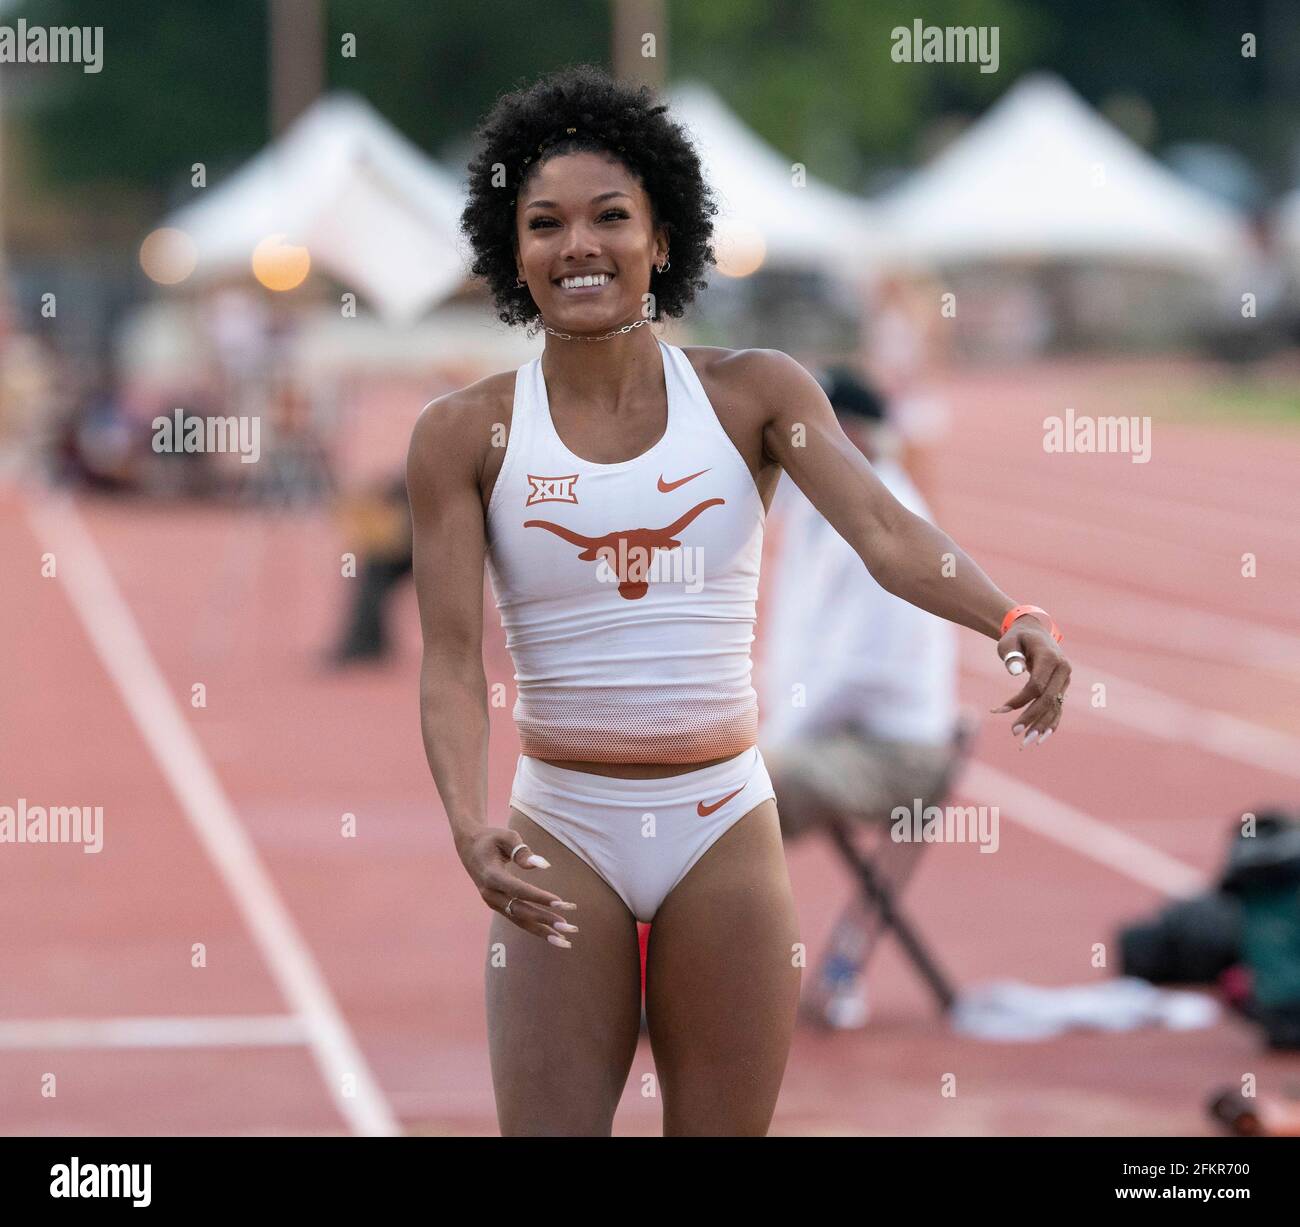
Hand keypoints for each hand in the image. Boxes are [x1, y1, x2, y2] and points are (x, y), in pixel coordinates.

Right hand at [457, 827, 578, 946]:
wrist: (469, 847)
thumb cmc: (491, 838)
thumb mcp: (506, 837)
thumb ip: (522, 851)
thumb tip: (543, 865)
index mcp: (491, 875)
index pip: (518, 890)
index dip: (539, 897)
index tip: (560, 903)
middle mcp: (490, 894)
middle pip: (520, 911)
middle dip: (545, 920)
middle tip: (570, 926)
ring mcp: (493, 902)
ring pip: (519, 921)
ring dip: (543, 931)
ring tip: (566, 941)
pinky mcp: (499, 906)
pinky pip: (518, 920)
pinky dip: (536, 928)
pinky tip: (554, 935)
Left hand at [990, 615, 1070, 746]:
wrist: (1034, 632)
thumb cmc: (1017, 638)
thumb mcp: (1009, 641)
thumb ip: (1011, 654)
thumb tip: (1014, 671)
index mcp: (1051, 657)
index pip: (1037, 685)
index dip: (1019, 700)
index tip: (1000, 710)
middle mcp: (1063, 670)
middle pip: (1048, 699)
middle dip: (1031, 718)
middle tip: (1014, 733)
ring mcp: (1065, 680)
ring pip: (1055, 707)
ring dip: (1040, 726)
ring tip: (1025, 743)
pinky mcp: (1062, 688)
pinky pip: (1058, 708)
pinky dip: (1050, 723)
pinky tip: (1040, 738)